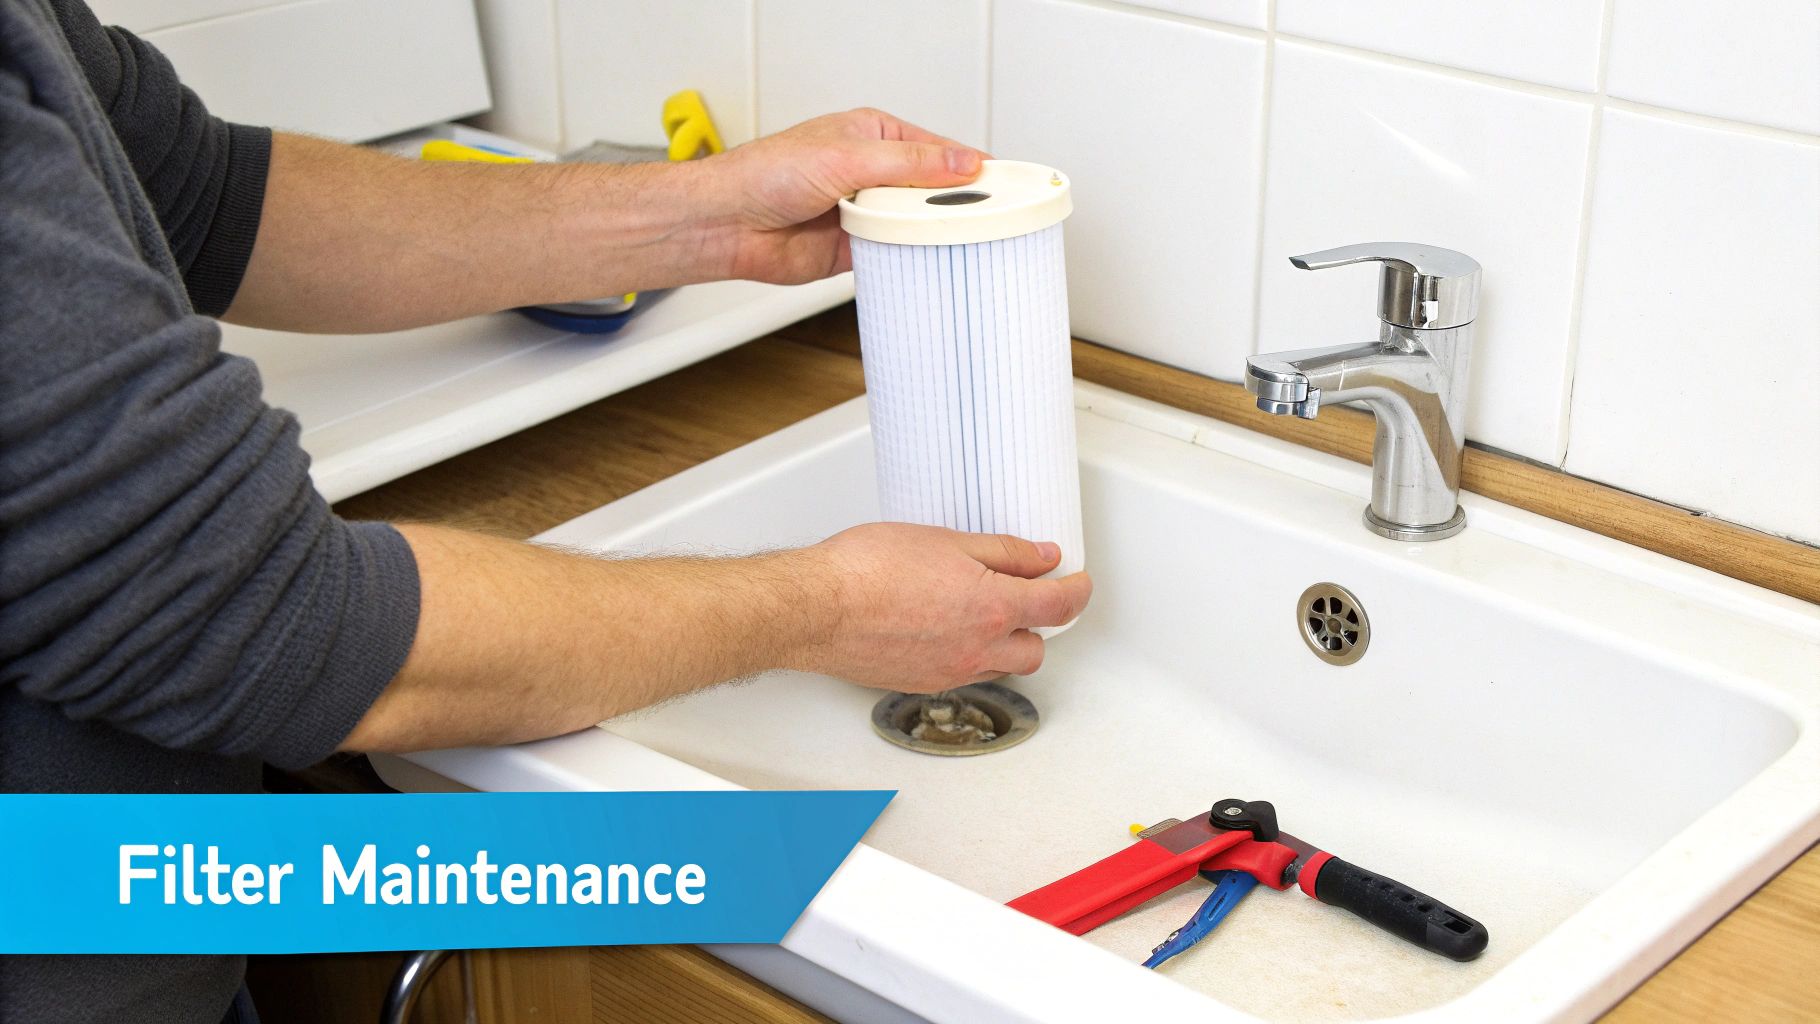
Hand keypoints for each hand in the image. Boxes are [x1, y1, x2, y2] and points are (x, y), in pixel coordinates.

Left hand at [697, 108, 988, 284]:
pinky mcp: (856, 248)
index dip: (970, 167)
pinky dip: (908, 258)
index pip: (938, 149)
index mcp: (875, 136)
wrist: (728, 223)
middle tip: (985, 219)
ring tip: (958, 240)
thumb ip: (910, 164)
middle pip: (932, 191)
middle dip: (953, 205)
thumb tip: (961, 162)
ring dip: (929, 234)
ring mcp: (866, 212)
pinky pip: (895, 254)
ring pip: (916, 225)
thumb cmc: (767, 174)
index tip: (1003, 183)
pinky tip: (925, 260)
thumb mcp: (849, 157)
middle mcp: (873, 173)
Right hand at [792, 523, 1092, 692]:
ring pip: (999, 666)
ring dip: (1004, 642)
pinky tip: (947, 627)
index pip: (1058, 607)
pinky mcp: (920, 682)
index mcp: (992, 609)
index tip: (1078, 581)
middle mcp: (976, 650)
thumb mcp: (947, 541)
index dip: (1078, 591)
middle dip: (1040, 623)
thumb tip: (1041, 558)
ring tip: (983, 609)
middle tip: (1029, 593)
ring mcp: (948, 671)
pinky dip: (969, 653)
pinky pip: (963, 673)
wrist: (816, 608)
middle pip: (1036, 649)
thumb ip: (1003, 552)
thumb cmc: (867, 571)